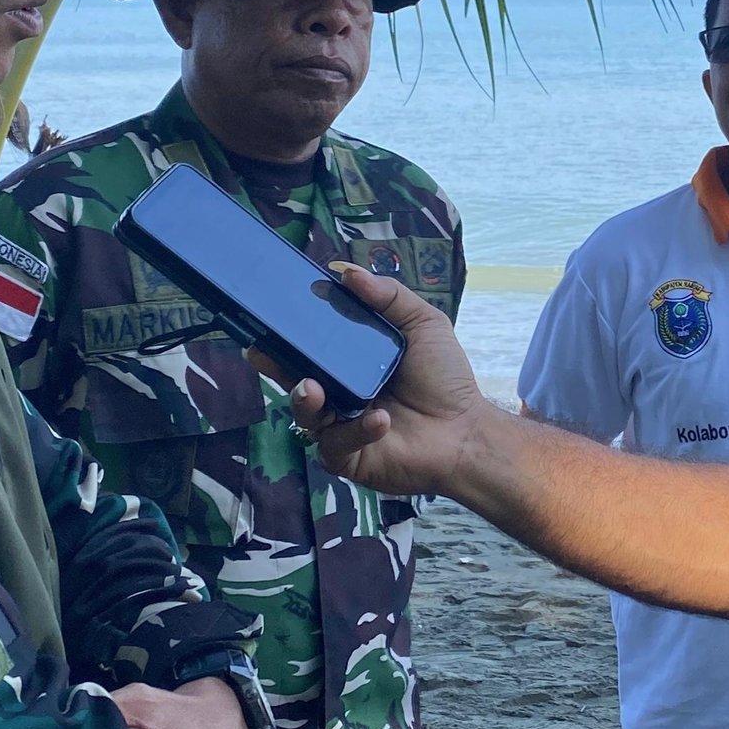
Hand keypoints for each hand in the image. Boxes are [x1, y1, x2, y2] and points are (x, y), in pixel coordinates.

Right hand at [252, 263, 488, 497]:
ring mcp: (339, 427)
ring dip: (305, 400)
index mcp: (350, 362)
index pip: (311, 346)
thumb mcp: (423, 324)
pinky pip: (334, 445)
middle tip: (262, 353)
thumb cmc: (444, 378)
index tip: (269, 317)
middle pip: (295, 377)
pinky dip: (354, 431)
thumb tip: (345, 270)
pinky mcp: (348, 458)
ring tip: (314, 389)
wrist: (466, 431)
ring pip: (305, 415)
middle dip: (275, 366)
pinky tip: (378, 419)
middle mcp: (338, 393)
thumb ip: (388, 295)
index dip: (287, 335)